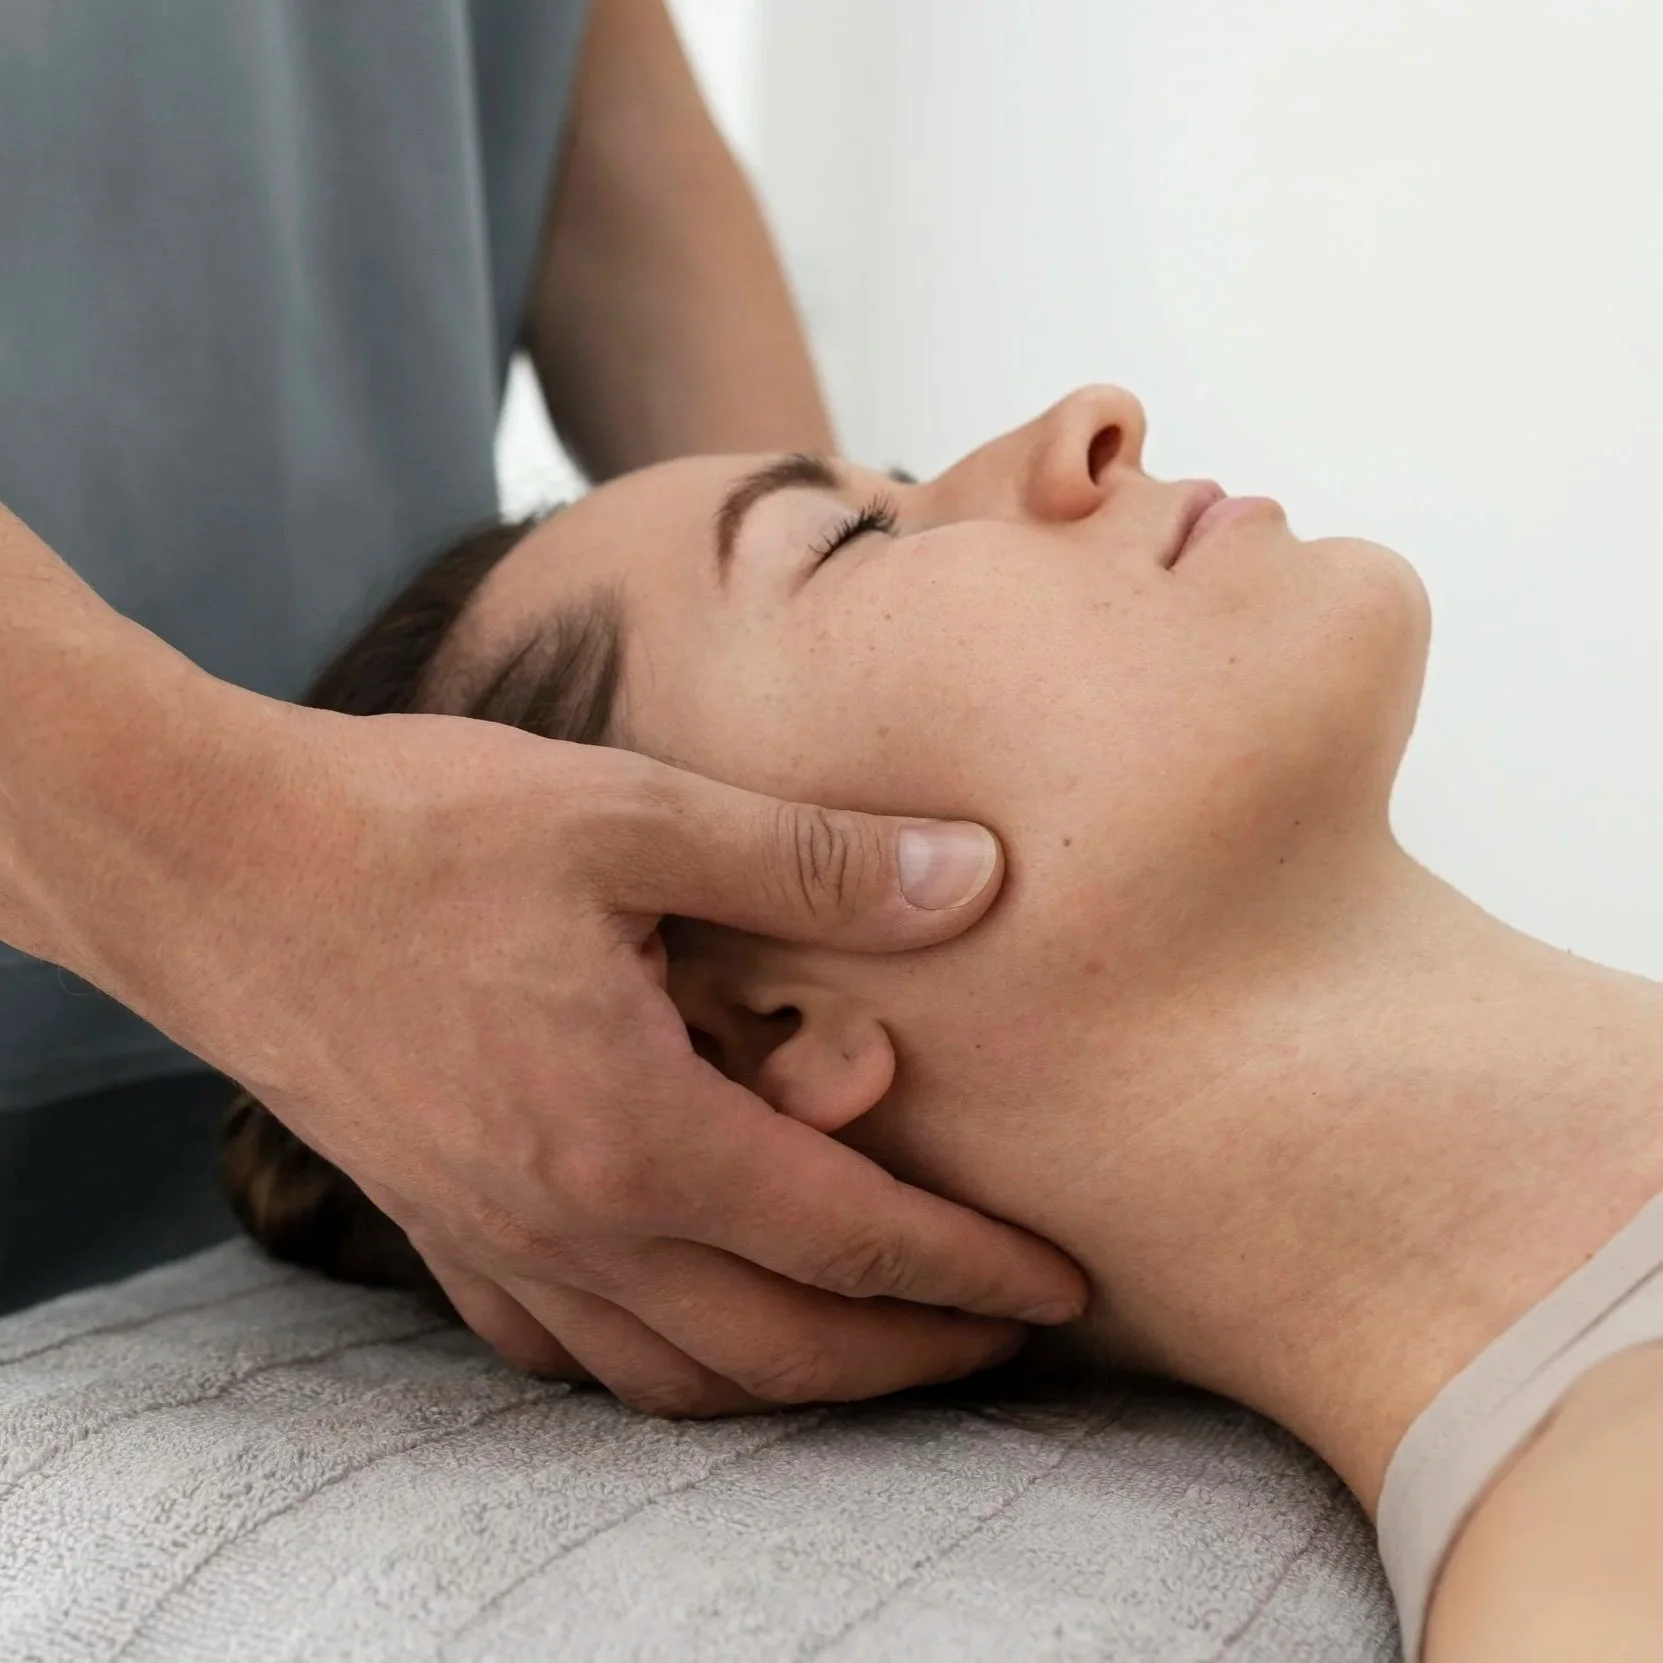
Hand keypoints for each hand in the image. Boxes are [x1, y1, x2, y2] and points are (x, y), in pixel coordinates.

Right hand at [96, 699, 1086, 1412]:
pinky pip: (566, 1352)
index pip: (850, 1242)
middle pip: (777, 1347)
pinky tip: (689, 1324)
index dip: (967, 1273)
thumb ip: (810, 862)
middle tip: (996, 1339)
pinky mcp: (437, 1225)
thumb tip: (973, 875)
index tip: (1056, 1290)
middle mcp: (568, 1220)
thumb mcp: (631, 815)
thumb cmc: (416, 829)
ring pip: (675, 1377)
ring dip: (792, 1380)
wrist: (213, 865)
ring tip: (871, 1348)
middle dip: (906, 1358)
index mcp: (634, 1128)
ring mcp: (493, 1240)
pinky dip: (657, 1364)